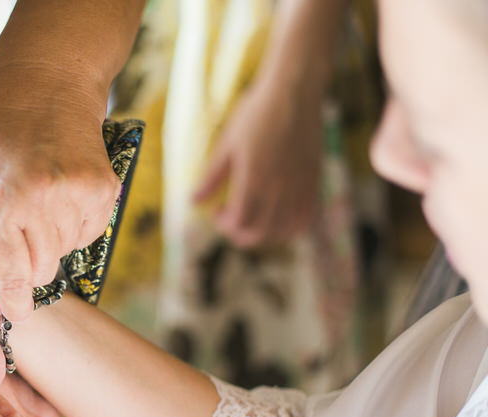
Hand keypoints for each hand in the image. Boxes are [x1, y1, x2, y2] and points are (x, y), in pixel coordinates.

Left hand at [0, 67, 120, 320]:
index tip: (17, 313)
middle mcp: (43, 202)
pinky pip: (88, 235)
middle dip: (27, 261)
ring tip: (37, 200)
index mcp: (2, 202)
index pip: (12, 276)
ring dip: (50, 240)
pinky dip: (73, 225)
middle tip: (17, 226)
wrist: (46, 85)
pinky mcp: (104, 190)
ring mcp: (78, 195)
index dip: (15, 302)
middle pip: (42, 271)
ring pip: (65, 254)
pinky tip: (59, 194)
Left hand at [193, 75, 322, 247]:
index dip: (224, 225)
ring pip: (284, 229)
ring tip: (253, 221)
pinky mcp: (314, 180)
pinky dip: (290, 227)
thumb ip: (211, 178)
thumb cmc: (256, 113)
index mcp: (254, 179)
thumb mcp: (227, 145)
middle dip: (241, 234)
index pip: (239, 221)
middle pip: (260, 232)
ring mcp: (300, 185)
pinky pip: (306, 217)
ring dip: (265, 234)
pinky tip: (277, 219)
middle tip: (230, 223)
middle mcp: (280, 187)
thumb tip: (192, 202)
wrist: (294, 90)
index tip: (216, 212)